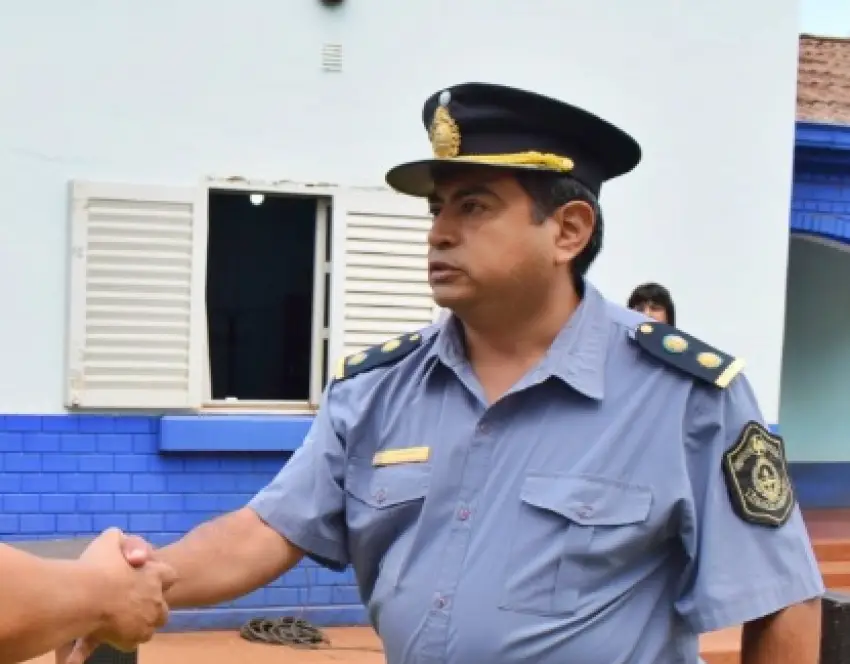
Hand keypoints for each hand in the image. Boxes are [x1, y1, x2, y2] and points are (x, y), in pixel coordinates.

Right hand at [56, 529, 174, 663]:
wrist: (83, 597)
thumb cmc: (96, 566)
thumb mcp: (110, 539)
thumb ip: (124, 542)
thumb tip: (132, 553)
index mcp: (155, 574)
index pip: (170, 575)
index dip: (159, 576)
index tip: (144, 577)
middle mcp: (155, 599)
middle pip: (163, 606)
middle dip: (152, 605)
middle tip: (132, 602)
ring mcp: (146, 621)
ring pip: (150, 625)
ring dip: (140, 622)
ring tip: (120, 619)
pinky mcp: (132, 639)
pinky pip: (133, 641)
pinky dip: (124, 638)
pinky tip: (110, 632)